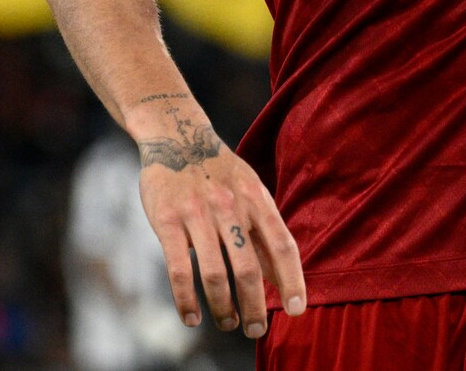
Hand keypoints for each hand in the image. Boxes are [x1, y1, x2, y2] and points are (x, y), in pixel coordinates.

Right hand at [135, 109, 306, 337]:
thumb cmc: (219, 171)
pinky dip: (187, 299)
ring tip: (228, 324)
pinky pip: (179, 269)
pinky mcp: (167, 222)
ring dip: (223, 307)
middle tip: (257, 331)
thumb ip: (262, 230)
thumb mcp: (249, 190)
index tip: (297, 309)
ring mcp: (198, 215)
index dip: (292, 279)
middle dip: (255, 306)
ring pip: (214, 274)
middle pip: (248, 268)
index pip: (281, 245)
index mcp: (256, 199)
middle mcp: (230, 207)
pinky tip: (192, 318)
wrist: (175, 135)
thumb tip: (278, 276)